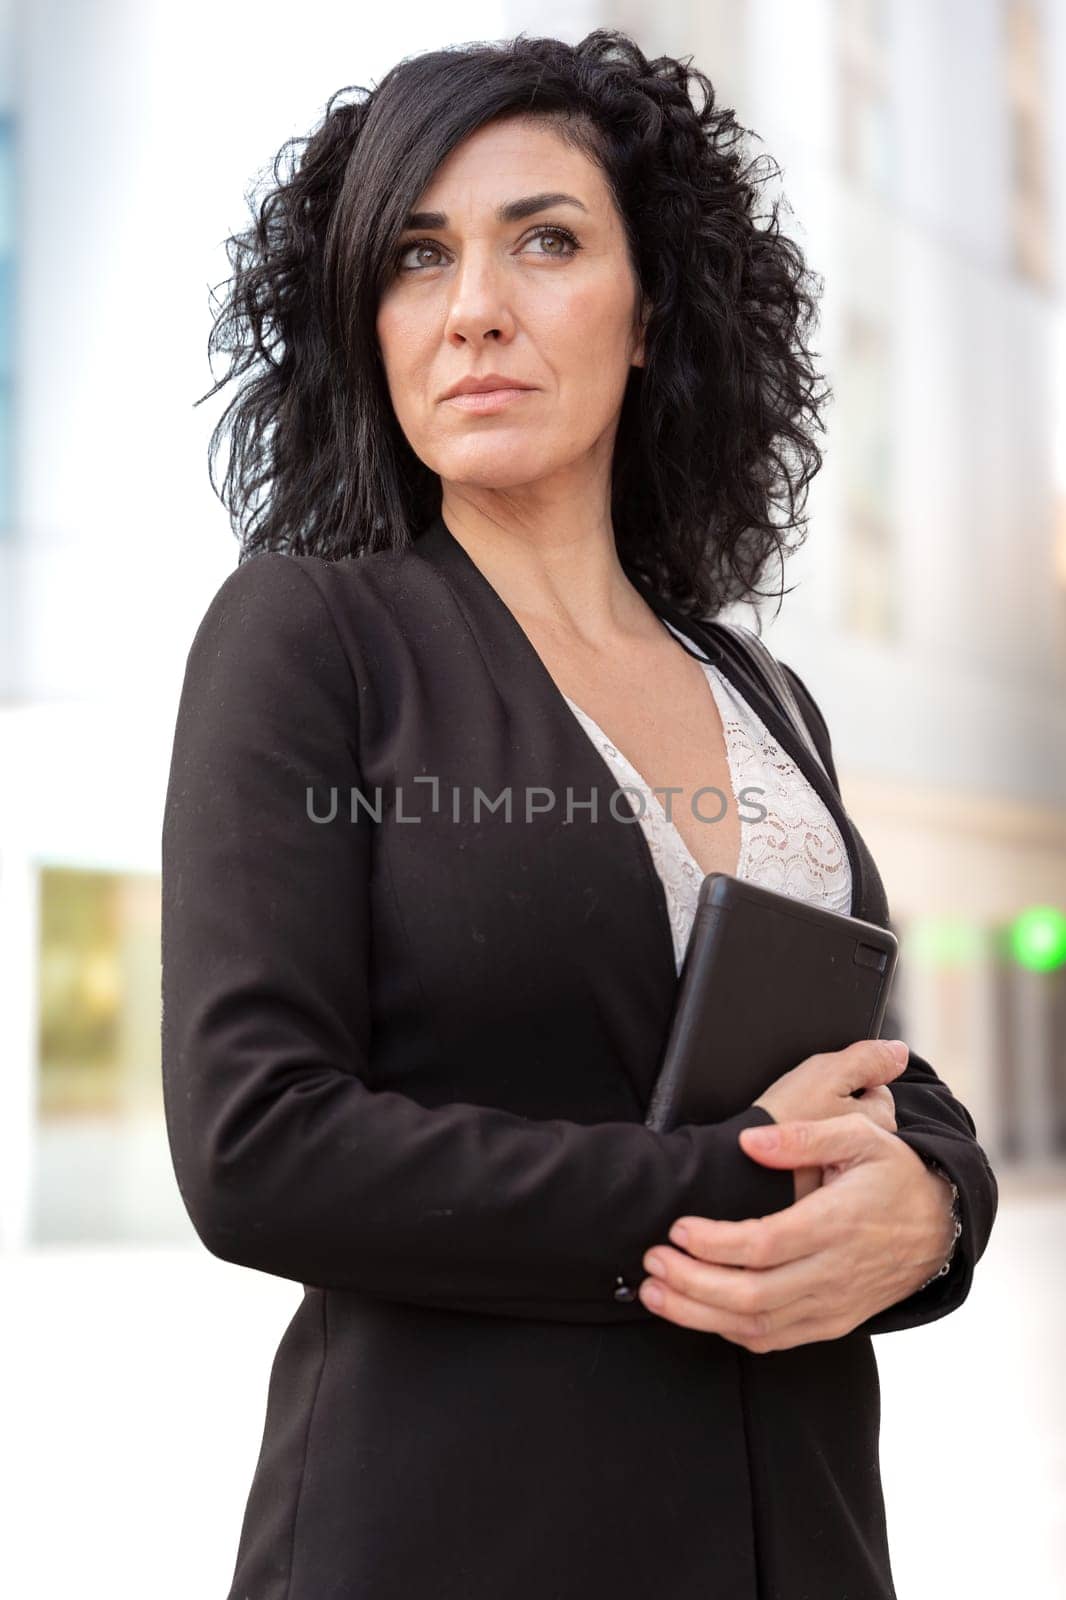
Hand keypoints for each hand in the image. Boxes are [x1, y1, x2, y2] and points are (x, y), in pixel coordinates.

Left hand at [637, 1112, 959, 1349]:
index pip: (765, 1245)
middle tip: (651, 1261)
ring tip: (655, 1291)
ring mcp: (833, 1304)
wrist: (941, 1224)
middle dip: (692, 1283)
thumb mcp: (860, 1136)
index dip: (714, 1243)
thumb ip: (803, 1137)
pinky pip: (774, 1339)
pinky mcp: (832, 1322)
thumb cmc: (893, 1173)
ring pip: (757, 1326)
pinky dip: (729, 1331)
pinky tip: (696, 1312)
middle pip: (753, 1296)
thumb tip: (749, 1141)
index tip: (675, 1229)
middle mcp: (834, 1273)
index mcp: (837, 1224)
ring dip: (699, 1314)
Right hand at [754, 1037, 907, 1202]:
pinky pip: (821, 1166)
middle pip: (862, 1120)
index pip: (877, 1093)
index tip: (823, 1087)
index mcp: (878, 1124)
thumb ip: (867, 1059)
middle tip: (806, 1108)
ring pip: (840, 1142)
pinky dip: (809, 1158)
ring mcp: (846, 1176)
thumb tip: (898, 1051)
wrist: (742, 1166)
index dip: (849, 1082)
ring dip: (824, 1134)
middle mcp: (870, 1156)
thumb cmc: (784, 1119)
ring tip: (793, 1129)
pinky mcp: (821, 1193)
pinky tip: (788, 1153)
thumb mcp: (827, 1074)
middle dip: (841, 1111)